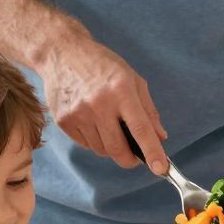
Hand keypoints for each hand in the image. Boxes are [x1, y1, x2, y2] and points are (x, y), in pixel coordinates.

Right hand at [42, 26, 168, 173]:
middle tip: (135, 155)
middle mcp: (99, 104)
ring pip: (102, 150)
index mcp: (121, 91)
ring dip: (111, 147)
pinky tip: (94, 122)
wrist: (63, 54)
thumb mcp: (133, 80)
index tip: (161, 169)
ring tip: (110, 126)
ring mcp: (79, 114)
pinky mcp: (64, 121)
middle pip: (118, 149)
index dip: (152, 151)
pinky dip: (95, 141)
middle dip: (130, 159)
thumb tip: (160, 138)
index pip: (140, 129)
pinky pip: (86, 145)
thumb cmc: (102, 66)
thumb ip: (148, 110)